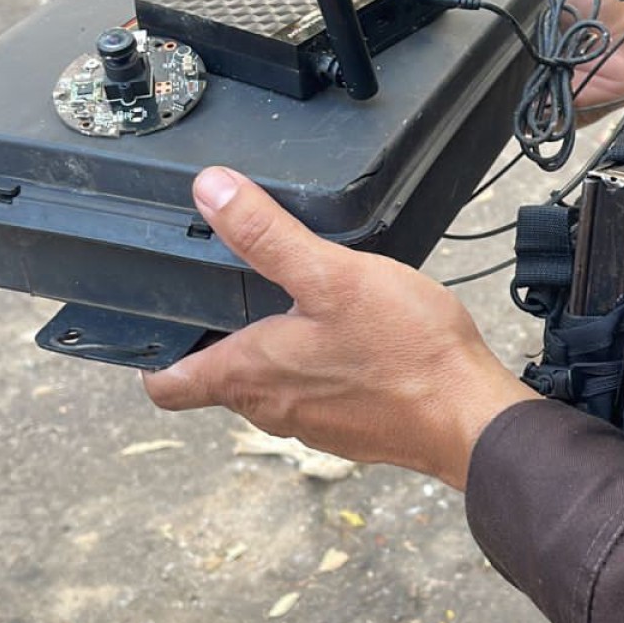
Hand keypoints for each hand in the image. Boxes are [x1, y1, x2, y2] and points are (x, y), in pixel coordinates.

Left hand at [141, 167, 537, 490]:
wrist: (472, 417)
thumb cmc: (406, 352)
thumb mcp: (332, 275)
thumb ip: (267, 236)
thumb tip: (210, 192)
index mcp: (248, 374)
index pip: (167, 384)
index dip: (151, 354)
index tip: (158, 321)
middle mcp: (270, 409)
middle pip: (219, 378)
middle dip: (222, 337)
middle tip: (238, 289)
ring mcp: (313, 426)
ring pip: (270, 387)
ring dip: (275, 352)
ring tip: (300, 305)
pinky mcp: (352, 430)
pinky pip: (317, 397)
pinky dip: (320, 370)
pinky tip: (353, 338)